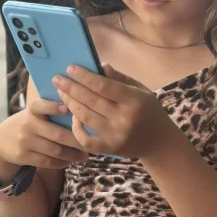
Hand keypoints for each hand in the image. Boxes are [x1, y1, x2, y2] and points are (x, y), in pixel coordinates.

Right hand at [0, 98, 88, 169]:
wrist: (2, 140)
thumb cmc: (30, 122)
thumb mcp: (35, 112)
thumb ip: (52, 110)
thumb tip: (82, 110)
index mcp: (32, 110)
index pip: (41, 106)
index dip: (54, 107)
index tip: (68, 108)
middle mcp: (27, 124)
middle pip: (57, 134)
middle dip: (77, 140)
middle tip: (92, 143)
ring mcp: (25, 141)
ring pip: (55, 150)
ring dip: (73, 155)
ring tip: (85, 155)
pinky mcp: (23, 156)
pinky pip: (47, 162)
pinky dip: (62, 162)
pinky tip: (71, 161)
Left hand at [52, 64, 173, 158]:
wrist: (159, 142)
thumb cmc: (148, 111)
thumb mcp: (141, 90)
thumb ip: (120, 78)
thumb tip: (99, 67)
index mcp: (134, 100)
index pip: (103, 86)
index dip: (84, 76)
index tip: (70, 68)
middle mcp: (124, 118)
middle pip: (90, 100)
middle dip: (71, 88)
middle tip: (57, 79)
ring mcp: (115, 136)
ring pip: (85, 117)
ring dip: (70, 103)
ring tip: (61, 92)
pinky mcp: (109, 149)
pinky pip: (85, 139)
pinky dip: (75, 128)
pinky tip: (72, 116)